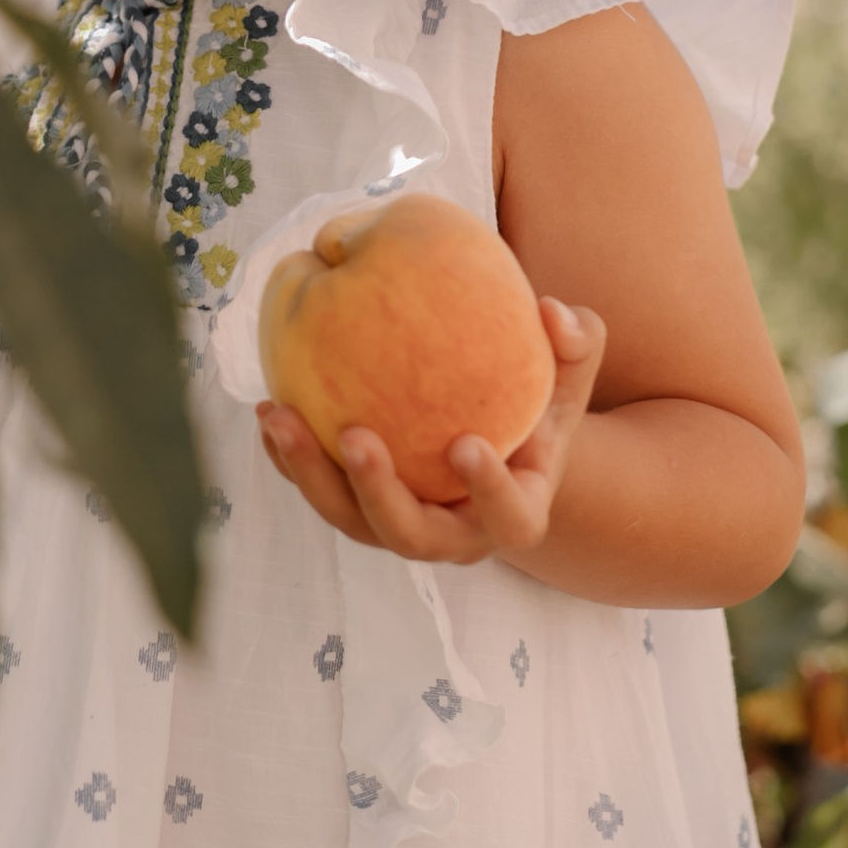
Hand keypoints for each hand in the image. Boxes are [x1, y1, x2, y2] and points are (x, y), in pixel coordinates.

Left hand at [256, 298, 605, 570]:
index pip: (511, 517)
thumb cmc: (537, 401)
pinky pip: (322, 493)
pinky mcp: (359, 509)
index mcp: (516, 510)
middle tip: (354, 437)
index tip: (465, 444)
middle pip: (412, 536)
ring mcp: (401, 526)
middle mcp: (455, 534)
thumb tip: (552, 311)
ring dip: (312, 476)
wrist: (496, 439)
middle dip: (379, 494)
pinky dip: (290, 460)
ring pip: (352, 521)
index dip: (490, 491)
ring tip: (280, 416)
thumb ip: (577, 343)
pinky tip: (270, 410)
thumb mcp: (568, 373)